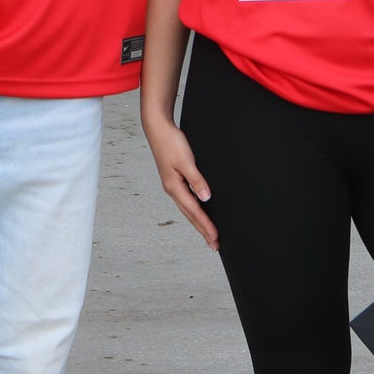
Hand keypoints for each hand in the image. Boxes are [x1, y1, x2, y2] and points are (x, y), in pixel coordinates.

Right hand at [142, 113, 218, 248]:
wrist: (158, 129)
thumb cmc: (170, 142)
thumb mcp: (186, 161)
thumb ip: (196, 180)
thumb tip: (206, 198)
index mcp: (174, 187)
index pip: (194, 211)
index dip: (205, 225)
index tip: (215, 237)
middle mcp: (172, 189)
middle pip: (190, 215)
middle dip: (202, 230)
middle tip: (214, 244)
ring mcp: (173, 185)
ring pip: (188, 209)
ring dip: (199, 222)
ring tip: (208, 234)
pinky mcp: (174, 179)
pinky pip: (186, 200)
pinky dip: (194, 210)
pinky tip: (198, 212)